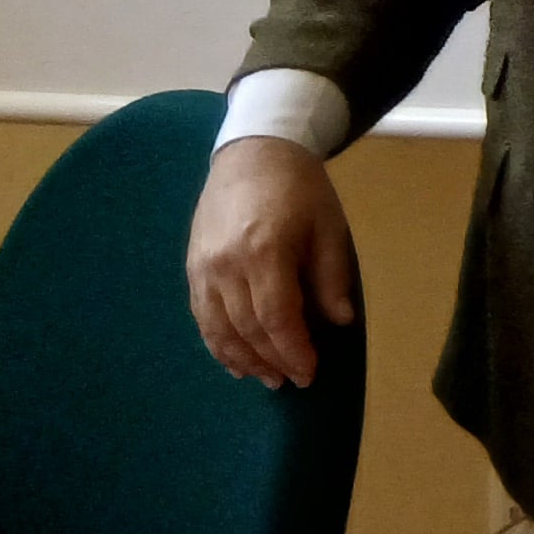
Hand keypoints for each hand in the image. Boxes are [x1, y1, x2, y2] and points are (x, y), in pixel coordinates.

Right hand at [185, 138, 361, 389]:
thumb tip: (341, 322)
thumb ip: (331, 276)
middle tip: (293, 381)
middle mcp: (226, 265)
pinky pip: (202, 316)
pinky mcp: (192, 268)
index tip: (310, 372)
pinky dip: (217, 344)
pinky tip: (234, 360)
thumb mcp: (329, 226)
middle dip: (271, 360)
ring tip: (267, 378)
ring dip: (242, 359)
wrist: (253, 152)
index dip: (293, 350)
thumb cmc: (301, 188)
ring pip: (218, 329)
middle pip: (246, 328)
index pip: (277, 317)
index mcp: (265, 251)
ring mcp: (203, 268)